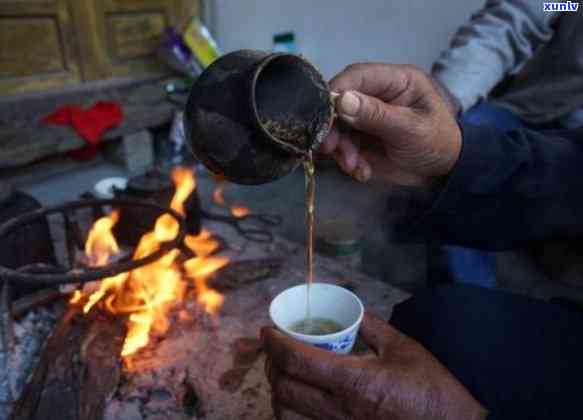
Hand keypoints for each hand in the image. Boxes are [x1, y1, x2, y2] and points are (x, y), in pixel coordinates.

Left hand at [262, 311, 486, 419]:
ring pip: (287, 415)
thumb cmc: (432, 390)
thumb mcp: (404, 348)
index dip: (274, 343)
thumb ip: (372, 327)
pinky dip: (291, 414)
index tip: (266, 330)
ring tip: (282, 375)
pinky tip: (298, 402)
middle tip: (273, 349)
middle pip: (284, 388)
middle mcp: (339, 409)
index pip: (297, 360)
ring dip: (277, 393)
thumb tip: (351, 311)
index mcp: (353, 380)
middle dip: (270, 366)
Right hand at [322, 63, 461, 186]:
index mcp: (394, 81)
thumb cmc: (438, 142)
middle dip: (333, 126)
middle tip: (331, 147)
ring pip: (337, 127)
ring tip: (354, 165)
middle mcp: (376, 96)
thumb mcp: (411, 128)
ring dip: (340, 148)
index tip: (324, 112)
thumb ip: (377, 115)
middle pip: (340, 103)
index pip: (357, 76)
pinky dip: (348, 161)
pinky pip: (343, 147)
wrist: (444, 173)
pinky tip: (362, 172)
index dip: (336, 91)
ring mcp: (366, 119)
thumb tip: (342, 100)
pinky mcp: (360, 140)